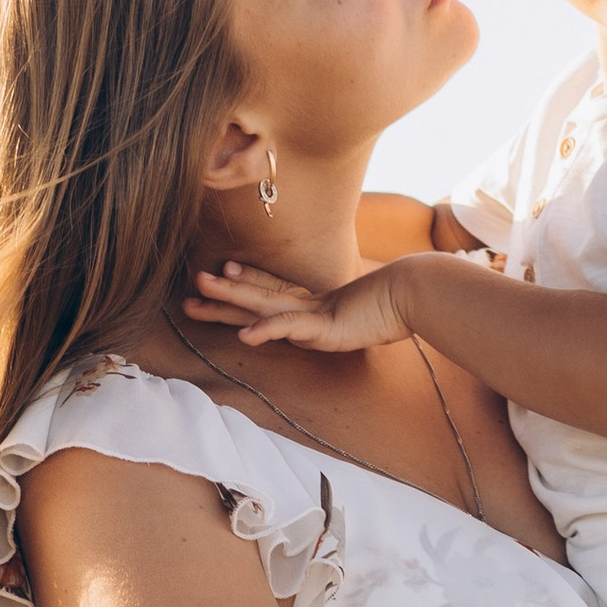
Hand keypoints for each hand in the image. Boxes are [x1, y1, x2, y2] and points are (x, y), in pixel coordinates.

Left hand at [185, 258, 411, 353]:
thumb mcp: (365, 316)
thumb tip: (349, 320)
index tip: (226, 270)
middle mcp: (309, 304)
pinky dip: (267, 330)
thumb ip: (349, 319)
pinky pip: (289, 327)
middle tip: (192, 286)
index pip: (276, 289)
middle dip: (223, 293)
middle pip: (258, 296)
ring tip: (201, 289)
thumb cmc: (396, 304)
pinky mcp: (324, 325)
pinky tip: (245, 337)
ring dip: (230, 297)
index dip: (249, 280)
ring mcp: (313, 313)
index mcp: (317, 303)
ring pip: (263, 303)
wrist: (414, 294)